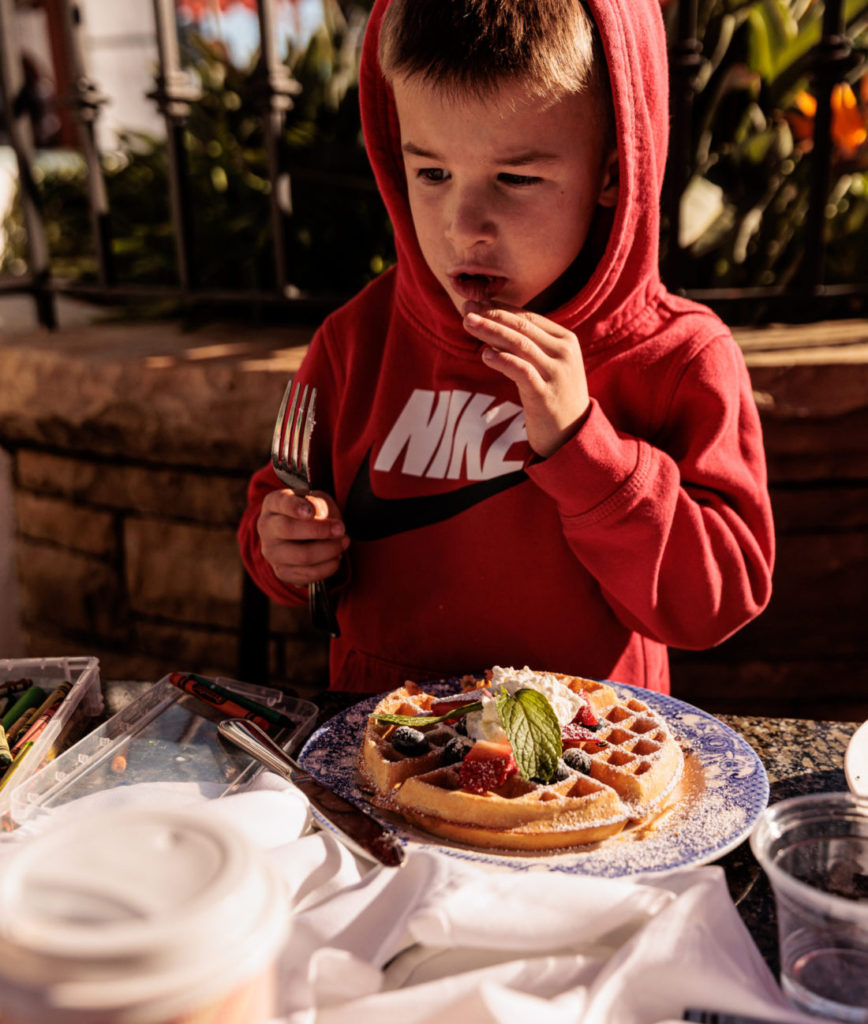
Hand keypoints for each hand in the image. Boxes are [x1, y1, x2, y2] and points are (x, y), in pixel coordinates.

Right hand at [257, 488, 348, 586]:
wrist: (303, 534)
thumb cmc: (311, 512)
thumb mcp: (317, 499)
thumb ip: (319, 504)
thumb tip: (321, 515)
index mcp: (273, 504)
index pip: (281, 503)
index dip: (295, 507)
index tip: (311, 512)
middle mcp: (267, 528)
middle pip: (288, 529)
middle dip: (319, 530)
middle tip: (341, 529)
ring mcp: (272, 552)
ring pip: (301, 555)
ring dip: (329, 550)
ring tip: (343, 543)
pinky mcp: (282, 572)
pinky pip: (306, 575)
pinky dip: (327, 568)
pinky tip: (336, 558)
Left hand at [463, 302, 589, 458]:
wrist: (572, 434)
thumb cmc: (553, 396)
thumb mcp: (547, 365)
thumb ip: (527, 345)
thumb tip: (492, 326)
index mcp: (565, 340)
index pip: (528, 317)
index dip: (500, 308)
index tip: (475, 301)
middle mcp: (564, 353)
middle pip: (522, 327)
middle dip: (491, 314)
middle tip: (466, 307)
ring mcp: (556, 374)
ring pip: (520, 344)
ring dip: (491, 331)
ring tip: (468, 323)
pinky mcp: (546, 395)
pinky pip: (522, 371)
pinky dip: (503, 360)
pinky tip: (485, 355)